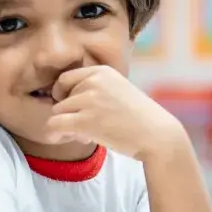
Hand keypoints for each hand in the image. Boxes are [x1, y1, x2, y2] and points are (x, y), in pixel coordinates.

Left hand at [46, 65, 185, 160]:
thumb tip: (61, 102)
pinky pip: (55, 124)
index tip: (70, 107)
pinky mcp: (86, 120)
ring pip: (57, 111)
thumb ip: (94, 91)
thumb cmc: (139, 118)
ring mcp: (89, 100)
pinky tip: (58, 139)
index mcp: (102, 71)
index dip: (62, 94)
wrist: (158, 136)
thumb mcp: (117, 91)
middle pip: (61, 97)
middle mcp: (94, 81)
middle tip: (84, 127)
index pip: (65, 78)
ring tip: (83, 134)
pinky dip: (53, 133)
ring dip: (65, 125)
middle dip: (69, 114)